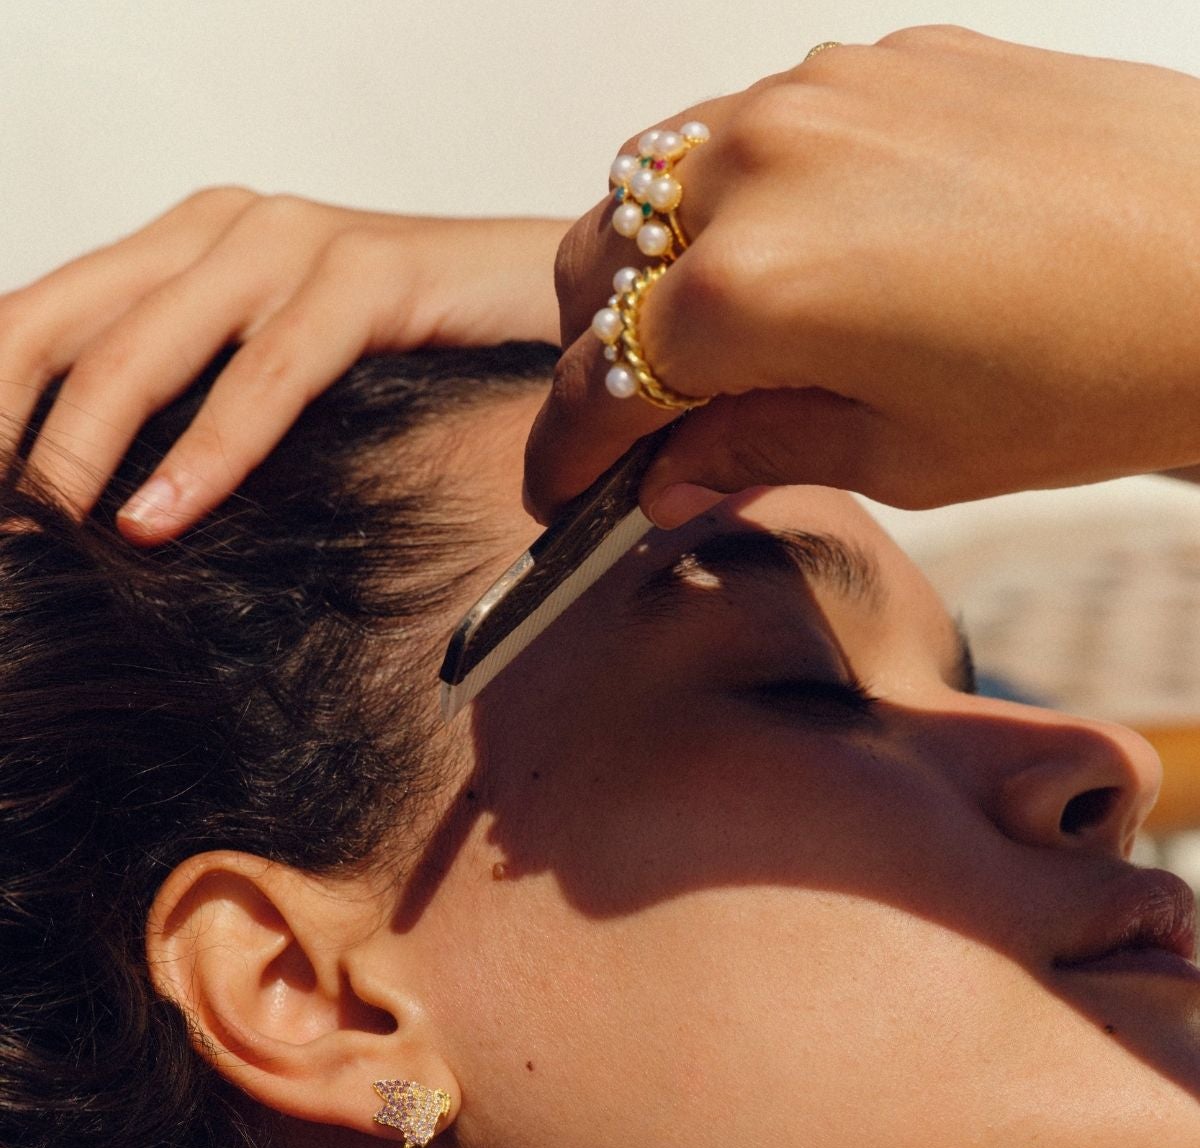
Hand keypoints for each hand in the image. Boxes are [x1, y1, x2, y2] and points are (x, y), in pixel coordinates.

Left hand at [0, 191, 564, 538]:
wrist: (591, 308)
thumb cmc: (441, 371)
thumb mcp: (295, 403)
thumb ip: (209, 429)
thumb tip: (121, 527)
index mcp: (190, 255)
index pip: (44, 319)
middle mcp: (226, 230)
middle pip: (63, 322)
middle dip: (8, 426)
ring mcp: (296, 242)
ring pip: (145, 343)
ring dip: (78, 446)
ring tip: (44, 531)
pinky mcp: (373, 272)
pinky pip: (271, 367)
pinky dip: (210, 449)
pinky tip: (160, 515)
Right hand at [523, 27, 1199, 525]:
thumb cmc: (1089, 373)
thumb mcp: (902, 458)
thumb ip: (756, 453)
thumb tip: (669, 476)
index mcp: (749, 288)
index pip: (599, 380)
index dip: (567, 451)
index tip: (561, 489)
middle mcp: (758, 166)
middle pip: (597, 259)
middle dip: (592, 350)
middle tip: (632, 420)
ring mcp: (817, 92)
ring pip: (658, 177)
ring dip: (653, 263)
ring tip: (707, 340)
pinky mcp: (879, 57)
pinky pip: (754, 126)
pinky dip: (739, 198)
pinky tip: (799, 256)